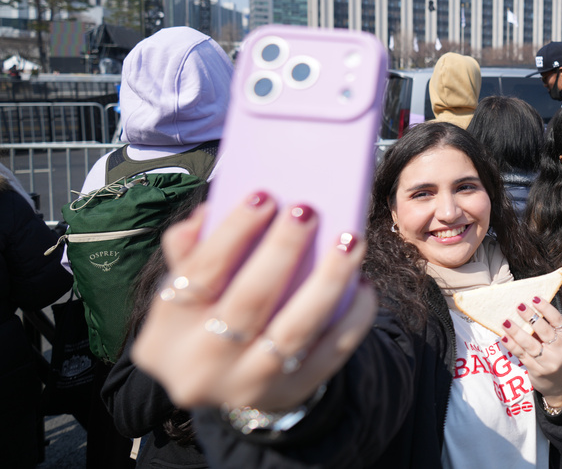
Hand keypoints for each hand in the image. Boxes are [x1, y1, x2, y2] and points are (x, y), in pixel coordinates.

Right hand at [132, 194, 376, 411]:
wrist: (226, 384)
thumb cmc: (209, 314)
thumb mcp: (186, 291)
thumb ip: (191, 250)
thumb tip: (206, 215)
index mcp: (169, 328)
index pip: (202, 272)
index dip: (233, 232)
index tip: (264, 195)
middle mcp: (203, 362)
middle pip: (249, 300)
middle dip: (282, 250)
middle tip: (307, 211)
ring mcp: (248, 383)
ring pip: (294, 330)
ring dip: (328, 281)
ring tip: (350, 241)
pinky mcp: (290, 393)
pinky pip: (330, 353)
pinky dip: (352, 318)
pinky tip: (364, 284)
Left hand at [500, 297, 561, 407]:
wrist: (558, 382)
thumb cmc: (554, 352)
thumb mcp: (557, 340)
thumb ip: (546, 326)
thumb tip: (526, 306)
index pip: (558, 320)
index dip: (546, 308)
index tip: (534, 298)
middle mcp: (560, 350)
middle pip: (544, 331)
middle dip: (531, 318)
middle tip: (519, 306)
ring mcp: (548, 362)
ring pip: (530, 345)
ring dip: (517, 332)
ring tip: (505, 322)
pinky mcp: (537, 371)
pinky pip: (522, 355)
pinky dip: (512, 346)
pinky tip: (504, 337)